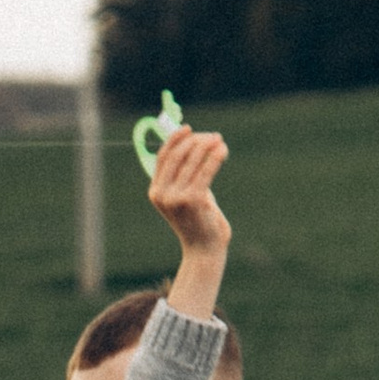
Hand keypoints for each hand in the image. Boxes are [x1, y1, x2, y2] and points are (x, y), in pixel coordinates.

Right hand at [148, 121, 230, 258]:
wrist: (204, 250)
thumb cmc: (198, 222)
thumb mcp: (185, 196)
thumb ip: (185, 175)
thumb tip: (195, 143)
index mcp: (155, 192)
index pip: (163, 157)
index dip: (175, 139)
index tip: (189, 129)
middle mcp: (162, 194)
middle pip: (178, 155)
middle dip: (196, 141)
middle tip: (213, 136)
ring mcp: (177, 197)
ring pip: (193, 161)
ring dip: (208, 147)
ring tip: (220, 142)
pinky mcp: (194, 200)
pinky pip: (206, 171)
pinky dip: (215, 158)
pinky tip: (222, 151)